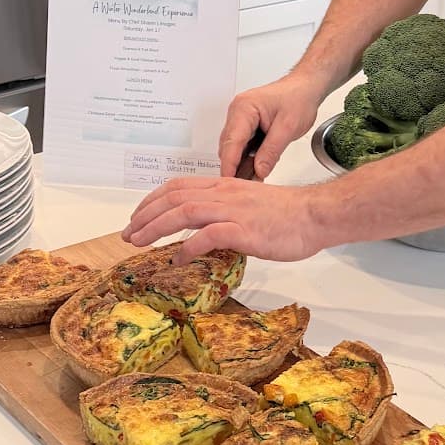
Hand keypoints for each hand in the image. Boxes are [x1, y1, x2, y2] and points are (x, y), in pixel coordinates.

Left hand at [121, 175, 324, 261]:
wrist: (315, 215)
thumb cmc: (287, 214)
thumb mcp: (249, 204)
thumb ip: (225, 211)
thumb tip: (205, 229)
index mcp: (224, 185)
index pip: (178, 186)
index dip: (152, 200)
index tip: (137, 216)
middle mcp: (223, 194)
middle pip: (173, 198)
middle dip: (145, 216)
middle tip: (128, 234)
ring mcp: (232, 211)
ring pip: (183, 212)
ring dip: (155, 227)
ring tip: (139, 243)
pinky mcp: (243, 230)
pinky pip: (206, 236)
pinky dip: (187, 247)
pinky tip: (177, 259)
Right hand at [218, 73, 323, 178]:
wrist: (306, 88)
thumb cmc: (298, 97)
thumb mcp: (288, 126)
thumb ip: (272, 150)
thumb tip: (259, 170)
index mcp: (244, 108)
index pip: (232, 141)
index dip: (229, 164)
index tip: (228, 181)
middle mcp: (238, 114)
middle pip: (230, 147)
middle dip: (235, 168)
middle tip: (243, 188)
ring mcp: (242, 122)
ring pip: (236, 150)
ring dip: (243, 166)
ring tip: (252, 184)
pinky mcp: (249, 129)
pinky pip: (244, 149)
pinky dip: (249, 161)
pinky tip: (257, 173)